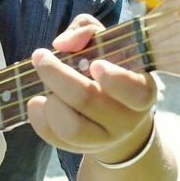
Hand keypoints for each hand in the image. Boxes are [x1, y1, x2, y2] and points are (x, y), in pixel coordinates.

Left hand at [27, 14, 155, 161]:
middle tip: (40, 56)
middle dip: (58, 75)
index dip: (114, 79)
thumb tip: (62, 43)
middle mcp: (127, 119)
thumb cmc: (111, 69)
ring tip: (46, 88)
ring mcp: (105, 139)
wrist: (119, 116)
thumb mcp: (107, 43)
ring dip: (51, 102)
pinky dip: (39, 118)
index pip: (136, 92)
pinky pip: (55, 140)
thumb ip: (87, 30)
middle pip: (89, 101)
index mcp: (142, 89)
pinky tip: (37, 103)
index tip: (94, 64)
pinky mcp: (82, 149)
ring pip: (71, 128)